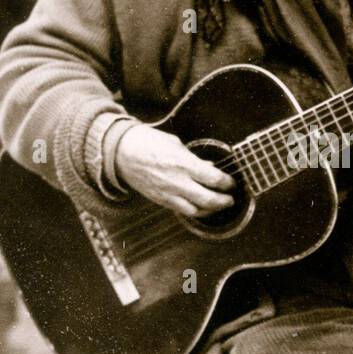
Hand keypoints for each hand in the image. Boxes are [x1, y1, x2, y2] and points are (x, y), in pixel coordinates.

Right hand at [114, 124, 235, 217]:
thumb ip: (193, 158)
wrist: (121, 153)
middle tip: (230, 198)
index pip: (214, 178)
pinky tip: (200, 207)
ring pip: (196, 210)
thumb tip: (208, 166)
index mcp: (184, 163)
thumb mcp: (175, 143)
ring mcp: (168, 193)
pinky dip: (195, 211)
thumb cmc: (147, 142)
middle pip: (209, 199)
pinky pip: (182, 211)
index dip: (227, 183)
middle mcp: (178, 181)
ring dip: (211, 210)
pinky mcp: (160, 200)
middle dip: (224, 201)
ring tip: (218, 205)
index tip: (231, 182)